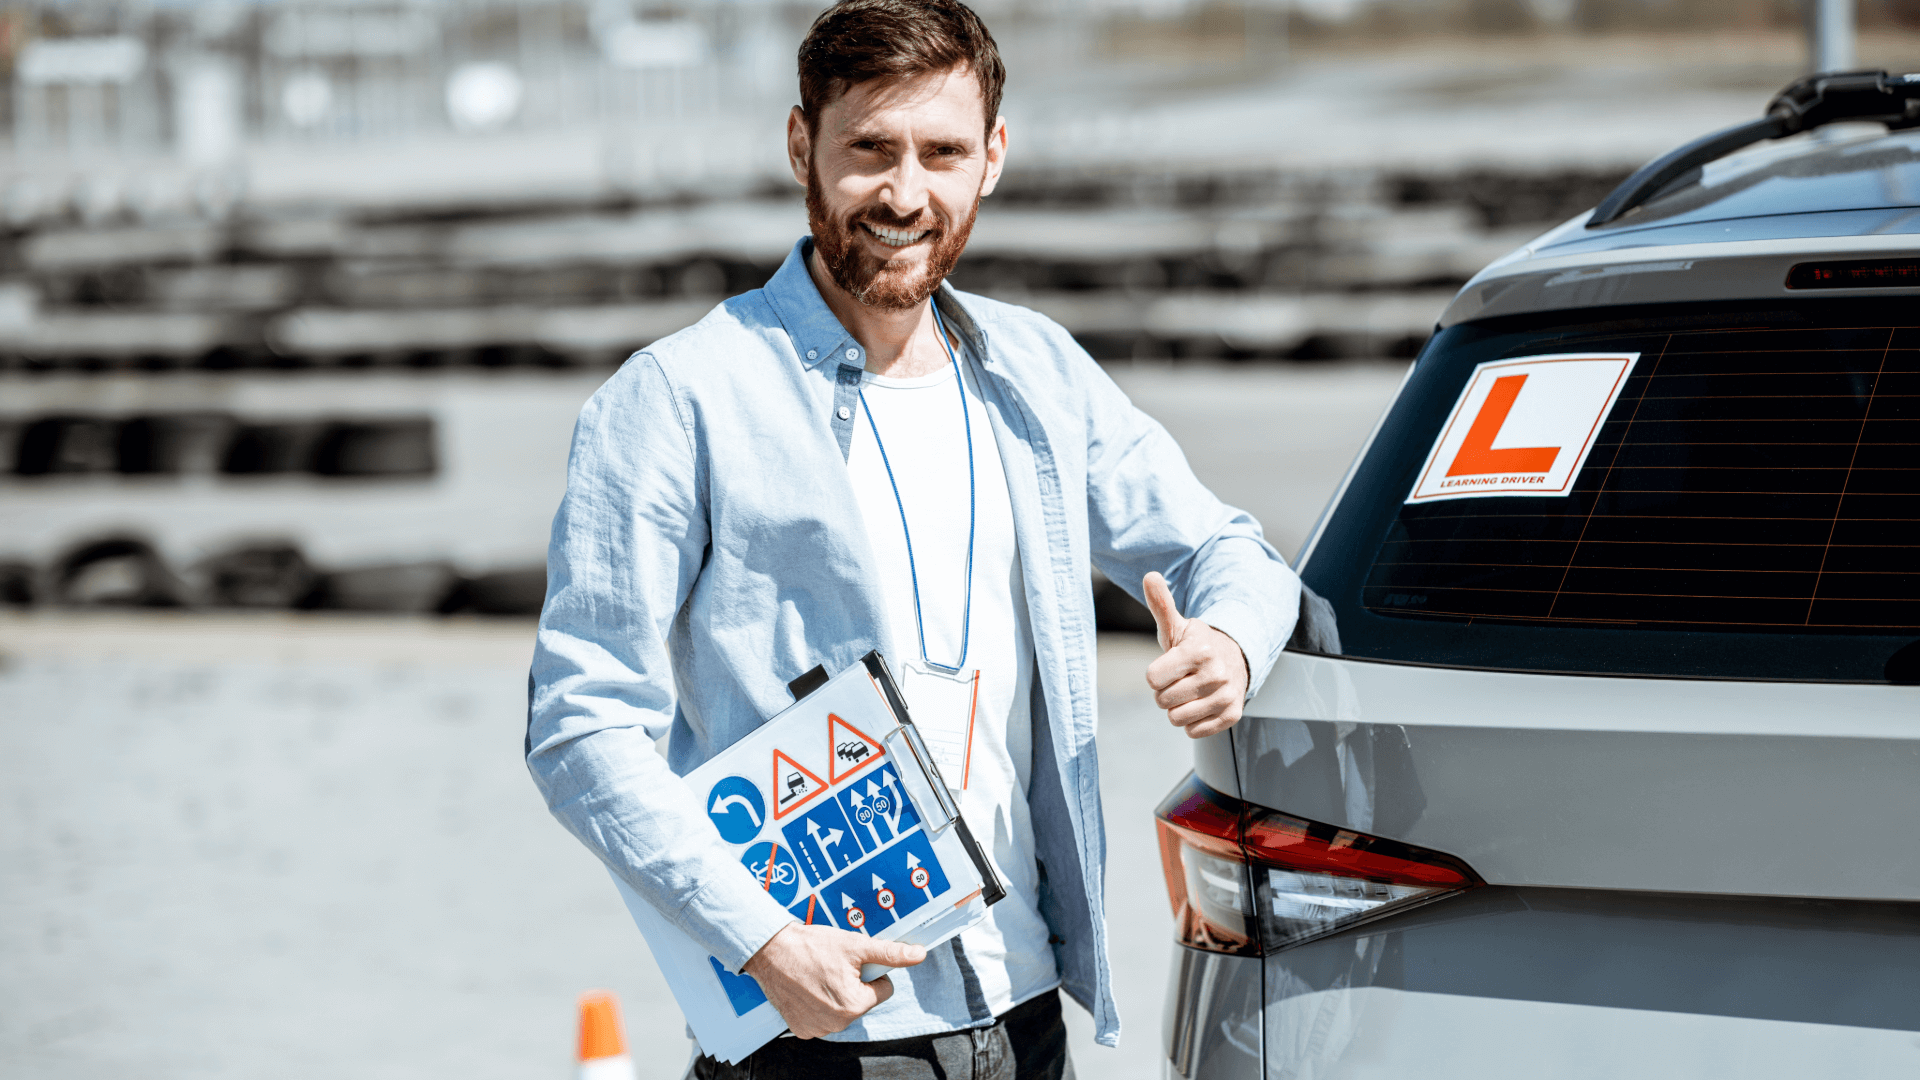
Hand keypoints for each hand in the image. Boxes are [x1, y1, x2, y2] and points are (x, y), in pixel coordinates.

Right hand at [741, 923, 926, 1038]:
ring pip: (843, 1010)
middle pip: (863, 1001)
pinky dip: (818, 1004)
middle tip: (834, 966)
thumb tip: (918, 955)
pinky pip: (822, 1017)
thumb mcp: (856, 945)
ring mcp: (817, 1028)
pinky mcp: (801, 1029)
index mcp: (855, 1005)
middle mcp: (837, 1023)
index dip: (872, 972)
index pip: (884, 990)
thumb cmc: (810, 947)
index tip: (852, 963)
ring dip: (836, 994)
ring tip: (820, 975)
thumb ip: (889, 953)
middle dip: (854, 983)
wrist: (770, 951)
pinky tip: (808, 987)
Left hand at [1143, 572, 1249, 739]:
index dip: (1156, 674)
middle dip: (1165, 692)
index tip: (1170, 665)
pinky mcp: (1232, 716)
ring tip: (1190, 691)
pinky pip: (1193, 732)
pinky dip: (1192, 722)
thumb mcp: (1178, 626)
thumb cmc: (1197, 645)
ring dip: (1177, 708)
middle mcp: (1217, 674)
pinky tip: (1201, 704)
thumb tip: (1149, 575)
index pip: (1152, 678)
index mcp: (1200, 650)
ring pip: (1176, 719)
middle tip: (1180, 679)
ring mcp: (1226, 696)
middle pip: (1162, 700)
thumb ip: (1162, 604)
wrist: (1234, 660)